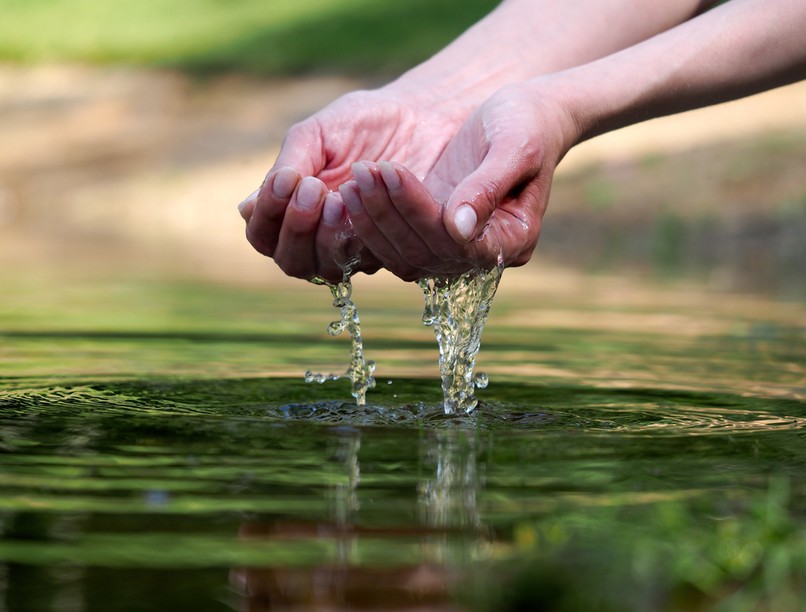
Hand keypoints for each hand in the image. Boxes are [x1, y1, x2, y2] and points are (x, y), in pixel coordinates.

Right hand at [238, 87, 469, 282]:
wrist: (422, 117)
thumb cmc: (363, 123)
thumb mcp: (317, 135)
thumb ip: (288, 168)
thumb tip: (245, 209)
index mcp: (291, 209)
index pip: (263, 234)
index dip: (267, 217)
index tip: (286, 181)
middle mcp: (319, 236)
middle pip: (291, 261)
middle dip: (296, 229)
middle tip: (313, 190)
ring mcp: (353, 247)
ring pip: (324, 269)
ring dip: (325, 237)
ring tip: (338, 198)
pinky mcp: (390, 250)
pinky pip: (366, 259)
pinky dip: (360, 235)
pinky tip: (364, 205)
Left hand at [340, 81, 578, 280]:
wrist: (526, 116)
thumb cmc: (528, 124)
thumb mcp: (516, 147)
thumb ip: (488, 188)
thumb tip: (458, 229)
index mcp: (513, 240)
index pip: (457, 241)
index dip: (420, 210)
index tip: (393, 170)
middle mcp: (482, 254)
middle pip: (424, 251)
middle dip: (388, 211)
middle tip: (362, 170)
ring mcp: (453, 249)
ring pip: (403, 254)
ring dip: (373, 218)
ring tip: (355, 177)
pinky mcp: (430, 234)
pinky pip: (393, 243)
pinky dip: (370, 221)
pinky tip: (352, 188)